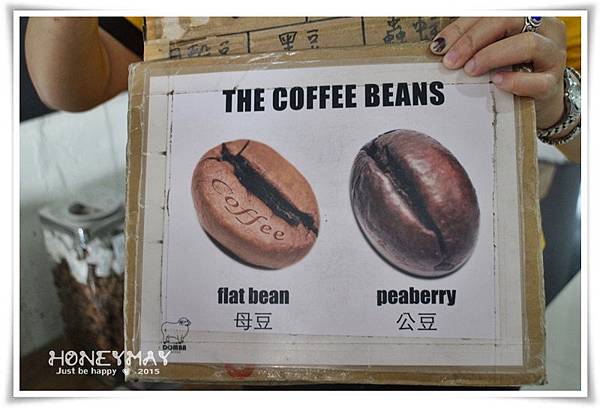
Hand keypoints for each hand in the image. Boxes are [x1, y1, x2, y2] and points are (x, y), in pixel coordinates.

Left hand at [430, 17, 566, 128]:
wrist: (539, 101)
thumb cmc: (512, 71)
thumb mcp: (494, 51)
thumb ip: (475, 45)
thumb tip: (441, 50)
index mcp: (526, 16)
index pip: (490, 14)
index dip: (461, 28)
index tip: (439, 47)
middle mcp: (544, 29)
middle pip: (507, 21)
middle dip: (473, 40)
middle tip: (451, 61)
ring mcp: (552, 56)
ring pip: (528, 44)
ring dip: (493, 55)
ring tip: (470, 69)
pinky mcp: (553, 84)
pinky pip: (537, 80)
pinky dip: (514, 80)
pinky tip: (496, 82)